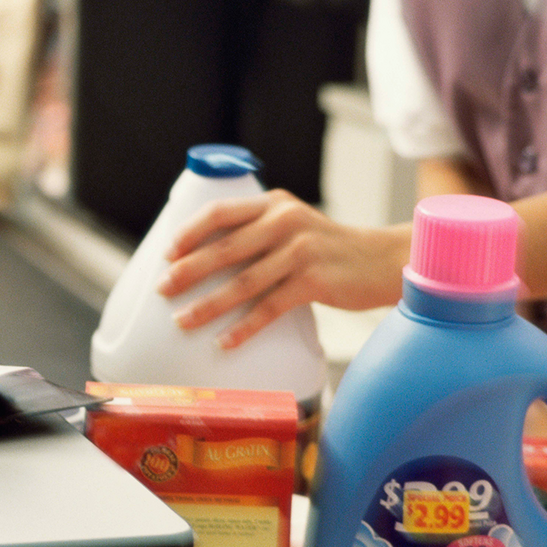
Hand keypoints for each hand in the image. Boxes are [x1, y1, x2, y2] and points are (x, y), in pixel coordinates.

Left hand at [156, 189, 409, 347]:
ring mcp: (301, 251)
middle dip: (188, 271)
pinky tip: (224, 342)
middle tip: (163, 290)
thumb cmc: (328, 249)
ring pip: (243, 282)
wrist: (383, 261)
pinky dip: (244, 328)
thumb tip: (203, 258)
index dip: (189, 233)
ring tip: (182, 321)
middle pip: (225, 248)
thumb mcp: (293, 225)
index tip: (167, 254)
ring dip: (208, 305)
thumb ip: (257, 231)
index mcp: (273, 204)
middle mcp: (285, 221)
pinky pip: (270, 308)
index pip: (220, 212)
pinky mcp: (315, 281)